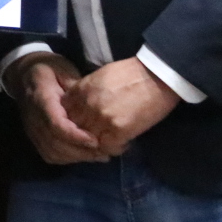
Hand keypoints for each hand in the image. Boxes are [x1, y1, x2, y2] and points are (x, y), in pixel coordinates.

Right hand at [9, 54, 107, 164]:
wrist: (24, 74)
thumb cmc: (48, 69)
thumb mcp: (62, 69)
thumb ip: (76, 87)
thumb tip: (93, 104)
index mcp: (40, 98)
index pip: (55, 124)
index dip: (75, 136)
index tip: (95, 140)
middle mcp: (33, 118)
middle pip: (55, 143)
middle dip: (81, 151)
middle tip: (105, 152)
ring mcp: (32, 129)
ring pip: (52, 152)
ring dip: (76, 157)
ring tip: (99, 155)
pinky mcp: (34, 136)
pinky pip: (49, 154)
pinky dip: (67, 159)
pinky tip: (84, 155)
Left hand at [63, 58, 178, 155]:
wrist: (156, 75)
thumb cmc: (131, 72)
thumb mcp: (100, 76)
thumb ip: (86, 90)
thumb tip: (80, 102)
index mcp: (82, 90)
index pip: (65, 112)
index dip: (71, 121)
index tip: (81, 125)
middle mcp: (87, 105)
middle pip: (74, 128)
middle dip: (81, 135)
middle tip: (94, 139)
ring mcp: (102, 118)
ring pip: (89, 141)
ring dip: (97, 144)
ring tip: (108, 144)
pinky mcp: (119, 130)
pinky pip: (108, 148)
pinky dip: (113, 149)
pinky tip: (122, 145)